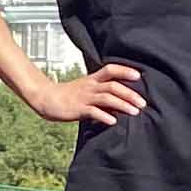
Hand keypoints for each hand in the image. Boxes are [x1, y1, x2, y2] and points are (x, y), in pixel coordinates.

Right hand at [30, 62, 144, 127]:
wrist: (46, 99)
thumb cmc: (68, 95)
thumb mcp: (86, 89)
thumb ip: (102, 92)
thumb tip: (121, 100)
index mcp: (92, 80)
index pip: (110, 70)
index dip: (124, 71)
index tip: (138, 75)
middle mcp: (90, 86)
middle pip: (113, 86)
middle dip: (130, 94)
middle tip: (143, 103)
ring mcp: (84, 97)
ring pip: (106, 98)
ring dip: (122, 104)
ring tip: (134, 112)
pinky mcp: (78, 109)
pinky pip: (93, 112)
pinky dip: (104, 116)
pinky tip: (113, 121)